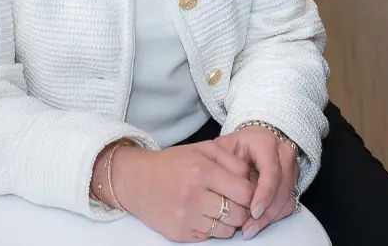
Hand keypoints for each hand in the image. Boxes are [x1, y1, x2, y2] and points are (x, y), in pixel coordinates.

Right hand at [110, 140, 256, 241]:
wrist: (135, 180)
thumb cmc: (171, 164)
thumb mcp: (201, 150)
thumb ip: (231, 159)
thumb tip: (252, 178)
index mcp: (202, 170)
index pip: (245, 192)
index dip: (252, 194)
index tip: (248, 192)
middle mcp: (194, 195)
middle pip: (239, 214)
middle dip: (243, 209)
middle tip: (235, 202)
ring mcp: (186, 217)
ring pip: (227, 229)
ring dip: (229, 221)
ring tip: (218, 208)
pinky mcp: (180, 233)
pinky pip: (210, 237)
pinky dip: (212, 228)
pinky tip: (203, 215)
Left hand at [215, 126, 299, 239]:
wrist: (253, 140)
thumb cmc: (235, 146)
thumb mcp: (224, 148)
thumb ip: (222, 165)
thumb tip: (224, 191)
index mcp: (265, 142)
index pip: (271, 170)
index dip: (264, 193)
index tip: (253, 211)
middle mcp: (283, 152)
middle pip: (282, 187)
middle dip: (267, 210)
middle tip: (249, 226)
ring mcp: (292, 166)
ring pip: (287, 197)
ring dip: (271, 215)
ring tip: (251, 228)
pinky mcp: (294, 179)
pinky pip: (289, 202)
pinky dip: (275, 214)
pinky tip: (260, 222)